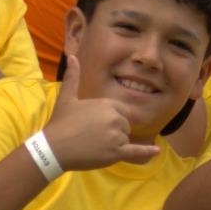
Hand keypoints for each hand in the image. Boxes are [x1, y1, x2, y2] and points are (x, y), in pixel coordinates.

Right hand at [42, 55, 160, 170]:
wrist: (53, 148)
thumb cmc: (60, 123)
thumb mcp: (67, 97)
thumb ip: (73, 76)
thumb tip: (72, 56)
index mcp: (107, 104)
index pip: (121, 111)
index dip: (110, 120)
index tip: (94, 126)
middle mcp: (115, 118)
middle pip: (125, 125)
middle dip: (113, 132)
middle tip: (91, 137)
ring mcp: (117, 136)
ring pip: (125, 139)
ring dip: (115, 144)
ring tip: (94, 146)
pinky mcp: (116, 152)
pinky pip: (136, 151)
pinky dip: (147, 151)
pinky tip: (157, 150)